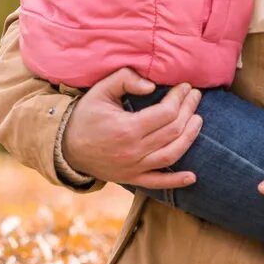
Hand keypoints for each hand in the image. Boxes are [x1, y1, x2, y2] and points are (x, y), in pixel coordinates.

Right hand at [60, 69, 201, 189]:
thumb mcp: (101, 90)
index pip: (166, 113)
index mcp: (127, 128)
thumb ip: (125, 79)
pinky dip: (176, 181)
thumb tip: (152, 86)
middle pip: (174, 131)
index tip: (186, 87)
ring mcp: (134, 167)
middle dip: (189, 110)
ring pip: (172, 154)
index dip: (180, 98)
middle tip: (195, 96)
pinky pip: (158, 183)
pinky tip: (193, 177)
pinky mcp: (132, 178)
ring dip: (190, 137)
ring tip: (198, 120)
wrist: (65, 146)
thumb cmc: (85, 115)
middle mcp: (134, 151)